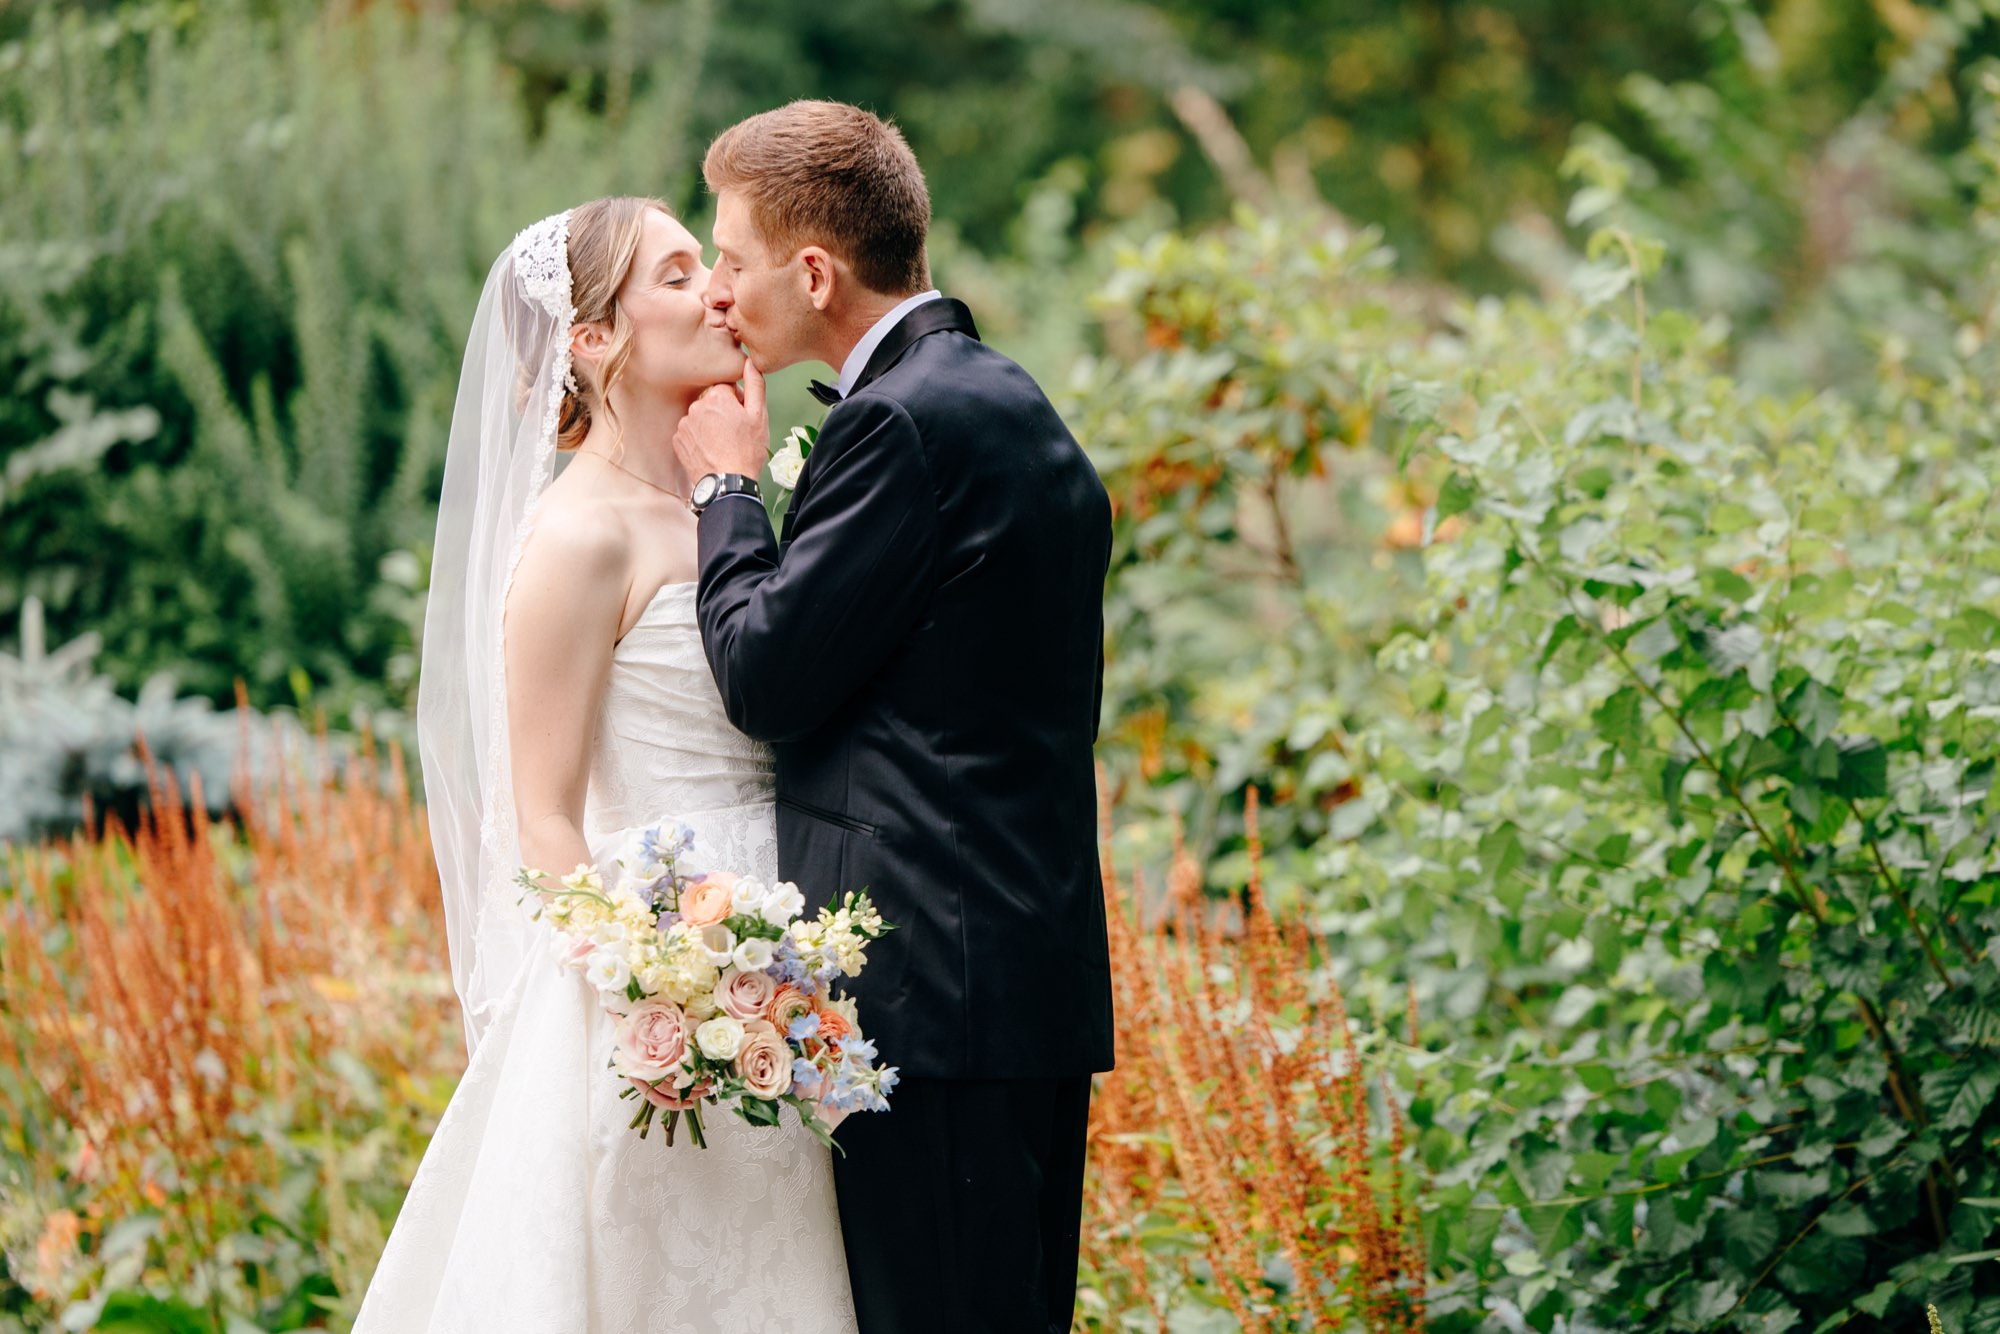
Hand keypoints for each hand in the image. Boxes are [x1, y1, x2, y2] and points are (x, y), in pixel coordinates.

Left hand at [673, 363, 768, 482]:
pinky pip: (690, 433)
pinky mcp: (678, 442)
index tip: (743, 418)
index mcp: (716, 397)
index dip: (738, 401)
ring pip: (701, 418)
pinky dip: (699, 440)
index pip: (727, 388)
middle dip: (722, 413)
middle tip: (734, 434)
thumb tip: (750, 362)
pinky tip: (711, 451)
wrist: (728, 483)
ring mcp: (684, 425)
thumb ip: (755, 385)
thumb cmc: (747, 451)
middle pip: (712, 402)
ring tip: (723, 445)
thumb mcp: (759, 416)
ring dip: (710, 426)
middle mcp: (696, 407)